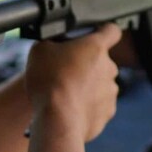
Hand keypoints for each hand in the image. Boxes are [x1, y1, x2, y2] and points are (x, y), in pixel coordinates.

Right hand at [24, 23, 121, 141]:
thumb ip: (52, 42)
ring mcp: (110, 92)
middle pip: (101, 61)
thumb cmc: (49, 82)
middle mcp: (109, 67)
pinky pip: (99, 105)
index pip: (111, 31)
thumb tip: (54, 45)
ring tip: (65, 94)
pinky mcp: (107, 112)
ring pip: (100, 84)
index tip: (96, 34)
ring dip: (87, 86)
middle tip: (65, 71)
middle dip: (87, 64)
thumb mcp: (40, 50)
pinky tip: (70, 108)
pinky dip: (87, 106)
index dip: (103, 31)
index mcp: (95, 47)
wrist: (57, 121)